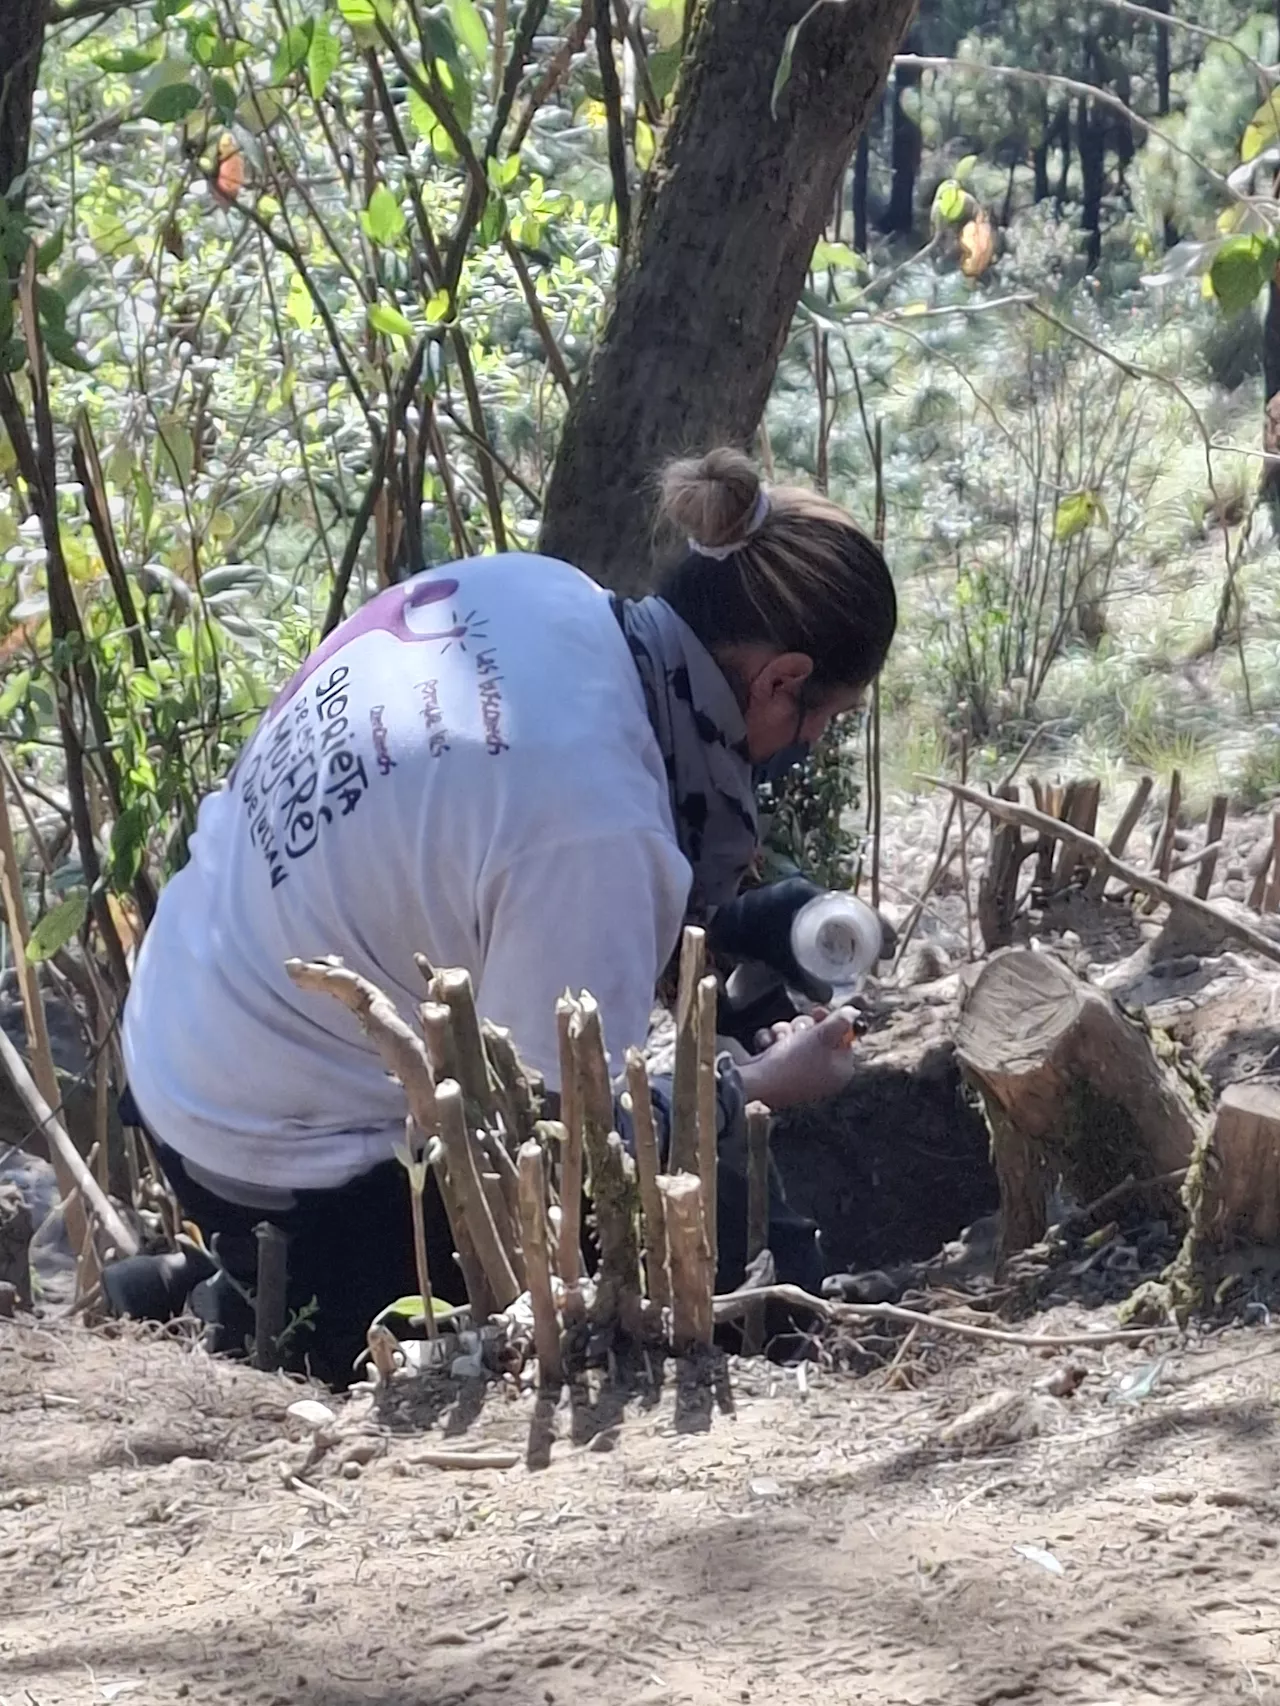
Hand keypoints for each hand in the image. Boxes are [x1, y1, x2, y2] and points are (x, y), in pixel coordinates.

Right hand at [737, 1008, 857, 1111]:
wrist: (758, 1081)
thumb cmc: (794, 1061)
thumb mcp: (822, 1035)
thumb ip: (841, 1021)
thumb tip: (854, 1013)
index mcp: (840, 1070)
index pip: (843, 1038)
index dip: (830, 1021)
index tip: (818, 1011)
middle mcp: (823, 1075)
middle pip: (818, 1035)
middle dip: (803, 1027)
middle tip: (797, 1031)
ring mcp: (800, 1075)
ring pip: (795, 1037)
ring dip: (784, 1031)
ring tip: (779, 1040)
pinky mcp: (779, 1073)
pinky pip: (779, 1047)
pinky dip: (772, 1042)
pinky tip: (768, 1046)